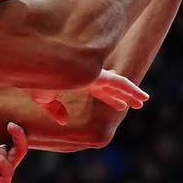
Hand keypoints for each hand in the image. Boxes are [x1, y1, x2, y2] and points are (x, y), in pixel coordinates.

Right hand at [30, 69, 147, 123]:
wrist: (39, 62)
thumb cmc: (38, 77)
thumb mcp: (43, 97)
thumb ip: (54, 109)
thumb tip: (64, 121)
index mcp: (80, 79)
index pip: (98, 90)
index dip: (110, 97)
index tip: (121, 103)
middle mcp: (90, 75)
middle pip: (111, 87)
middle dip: (123, 96)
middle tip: (134, 104)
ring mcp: (96, 73)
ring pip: (119, 85)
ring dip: (132, 93)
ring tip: (144, 101)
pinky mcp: (100, 75)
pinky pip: (121, 83)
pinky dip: (133, 90)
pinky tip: (143, 98)